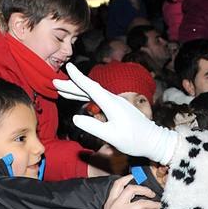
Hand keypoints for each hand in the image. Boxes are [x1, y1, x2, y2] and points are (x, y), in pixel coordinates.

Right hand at [55, 64, 181, 162]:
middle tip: (54, 81)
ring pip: (92, 94)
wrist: (153, 141)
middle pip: (89, 89)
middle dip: (72, 85)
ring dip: (77, 91)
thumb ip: (93, 127)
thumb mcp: (112, 136)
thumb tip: (75, 117)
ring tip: (61, 89)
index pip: (91, 88)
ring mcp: (115, 103)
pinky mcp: (116, 108)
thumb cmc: (134, 140)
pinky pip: (98, 99)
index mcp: (111, 104)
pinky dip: (86, 97)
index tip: (68, 66)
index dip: (79, 78)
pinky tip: (79, 98)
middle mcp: (113, 100)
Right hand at [94, 174, 159, 208]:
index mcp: (110, 203)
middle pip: (132, 189)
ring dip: (153, 204)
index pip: (117, 185)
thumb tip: (130, 206)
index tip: (134, 176)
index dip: (126, 178)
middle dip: (145, 189)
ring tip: (159, 206)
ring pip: (142, 202)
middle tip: (152, 193)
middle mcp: (116, 205)